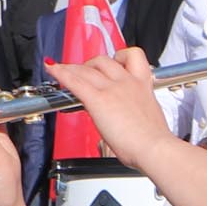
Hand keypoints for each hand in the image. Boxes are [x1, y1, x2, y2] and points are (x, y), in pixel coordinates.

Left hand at [44, 49, 175, 165]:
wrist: (154, 148)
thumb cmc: (154, 140)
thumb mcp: (149, 118)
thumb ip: (136, 113)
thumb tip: (128, 120)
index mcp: (142, 86)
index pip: (131, 58)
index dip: (118, 57)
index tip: (110, 62)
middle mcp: (127, 82)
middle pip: (103, 60)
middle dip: (90, 64)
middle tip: (82, 72)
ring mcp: (112, 89)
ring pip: (86, 69)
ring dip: (72, 68)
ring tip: (62, 70)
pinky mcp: (98, 99)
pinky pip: (74, 81)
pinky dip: (60, 72)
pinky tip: (52, 69)